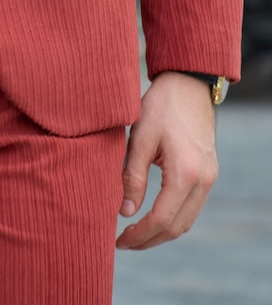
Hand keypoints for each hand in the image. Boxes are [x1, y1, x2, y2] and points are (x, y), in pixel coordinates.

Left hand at [115, 71, 218, 249]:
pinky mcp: (208, 174)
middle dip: (149, 240)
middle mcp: (203, 181)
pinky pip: (192, 207)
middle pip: (177, 227)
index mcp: (185, 173)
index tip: (118, 240)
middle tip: (123, 243)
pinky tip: (153, 216)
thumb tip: (125, 212)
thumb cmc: (160, 106)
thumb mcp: (140, 138)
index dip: (139, 235)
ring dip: (162, 233)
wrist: (187, 85)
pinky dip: (173, 218)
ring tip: (135, 234)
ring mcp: (209, 178)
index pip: (161, 219)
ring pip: (187, 221)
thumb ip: (132, 176)